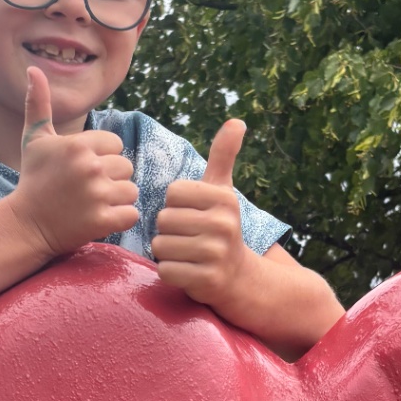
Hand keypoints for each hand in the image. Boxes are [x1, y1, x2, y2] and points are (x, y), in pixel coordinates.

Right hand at [9, 66, 139, 257]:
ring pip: (131, 191)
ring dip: (117, 199)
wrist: (25, 224)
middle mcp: (90, 167)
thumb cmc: (33, 179)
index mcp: (79, 145)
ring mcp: (98, 195)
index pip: (116, 145)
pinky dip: (120, 219)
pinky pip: (131, 214)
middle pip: (126, 167)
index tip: (82, 169)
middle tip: (86, 189)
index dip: (103, 157)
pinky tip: (99, 218)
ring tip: (92, 203)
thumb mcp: (34, 139)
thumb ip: (39, 104)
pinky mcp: (103, 221)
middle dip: (111, 178)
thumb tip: (33, 69)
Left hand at [152, 118, 254, 308]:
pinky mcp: (207, 280)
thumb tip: (237, 121)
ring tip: (187, 254)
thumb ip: (223, 155)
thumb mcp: (223, 190)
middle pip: (163, 219)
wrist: (240, 277)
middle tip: (188, 238)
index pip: (172, 193)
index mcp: (223, 198)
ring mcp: (216, 253)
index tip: (192, 215)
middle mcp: (223, 224)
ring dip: (167, 252)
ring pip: (160, 245)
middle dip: (169, 231)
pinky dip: (171, 272)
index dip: (175, 206)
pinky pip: (166, 270)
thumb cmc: (221, 227)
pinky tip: (187, 271)